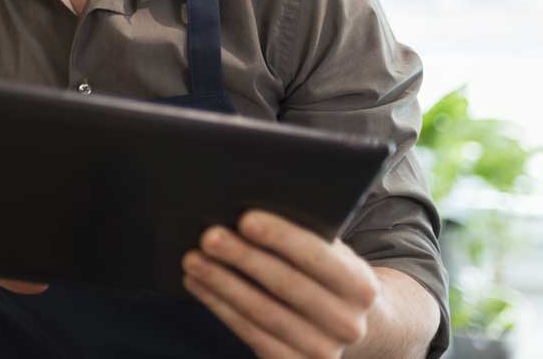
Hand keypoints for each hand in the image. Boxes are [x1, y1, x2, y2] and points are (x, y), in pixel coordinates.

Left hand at [182, 210, 380, 357]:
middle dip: (244, 258)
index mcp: (361, 286)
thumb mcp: (327, 252)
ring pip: (263, 313)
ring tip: (192, 259)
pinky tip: (198, 284)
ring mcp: (322, 352)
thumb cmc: (321, 272)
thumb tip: (246, 209)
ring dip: (222, 284)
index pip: (319, 256)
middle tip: (208, 236)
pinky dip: (219, 306)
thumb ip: (304, 232)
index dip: (282, 237)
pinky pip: (250, 334)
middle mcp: (348, 324)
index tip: (246, 219)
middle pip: (287, 286)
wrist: (341, 323)